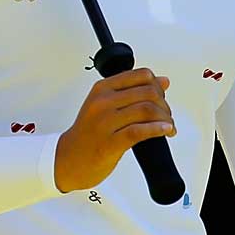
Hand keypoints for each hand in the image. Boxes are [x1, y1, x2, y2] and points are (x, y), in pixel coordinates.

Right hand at [54, 67, 174, 192]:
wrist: (67, 159)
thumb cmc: (87, 133)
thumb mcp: (104, 105)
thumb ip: (132, 91)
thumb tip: (163, 81)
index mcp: (102, 88)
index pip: (141, 75)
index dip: (157, 86)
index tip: (161, 98)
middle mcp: (103, 102)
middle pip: (148, 93)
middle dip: (164, 105)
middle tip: (166, 116)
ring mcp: (105, 122)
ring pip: (147, 110)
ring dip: (165, 118)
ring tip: (168, 127)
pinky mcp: (110, 143)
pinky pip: (140, 131)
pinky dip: (158, 129)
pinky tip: (165, 131)